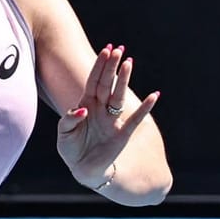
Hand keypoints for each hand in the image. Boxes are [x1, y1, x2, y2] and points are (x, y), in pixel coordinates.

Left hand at [56, 44, 159, 186]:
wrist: (83, 169)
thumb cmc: (72, 149)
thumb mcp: (64, 134)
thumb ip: (69, 120)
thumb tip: (82, 111)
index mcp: (85, 105)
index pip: (93, 82)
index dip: (99, 67)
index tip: (106, 50)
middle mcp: (100, 109)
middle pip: (107, 84)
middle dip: (112, 67)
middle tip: (118, 49)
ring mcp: (112, 120)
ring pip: (119, 96)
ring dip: (124, 80)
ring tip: (129, 62)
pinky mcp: (122, 133)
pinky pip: (136, 118)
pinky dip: (146, 107)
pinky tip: (155, 95)